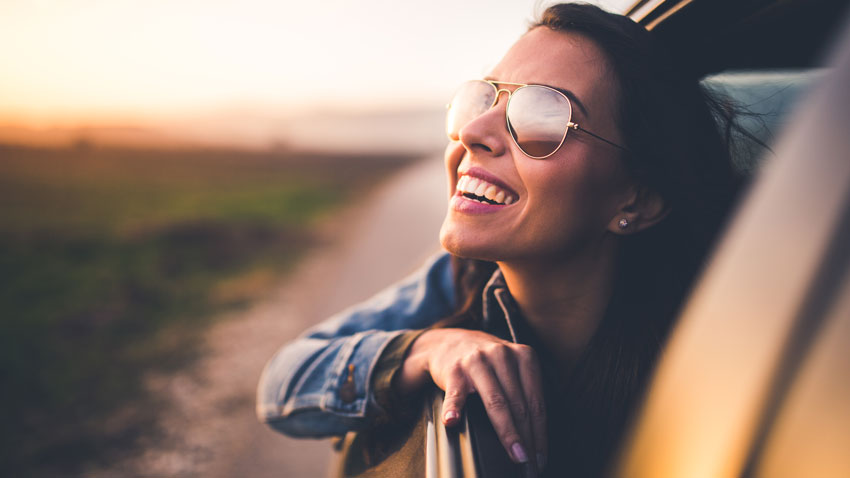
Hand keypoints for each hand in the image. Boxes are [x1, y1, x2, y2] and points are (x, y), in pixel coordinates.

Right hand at [397, 328, 546, 469]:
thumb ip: (526, 391)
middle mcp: (502, 356)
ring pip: (496, 401)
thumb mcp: (513, 366)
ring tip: (514, 453)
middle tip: (530, 462)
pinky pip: (456, 394)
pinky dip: (454, 409)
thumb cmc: (488, 362)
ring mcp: (477, 362)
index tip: (540, 456)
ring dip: (507, 432)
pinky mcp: (454, 371)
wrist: (450, 343)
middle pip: (519, 404)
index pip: (536, 401)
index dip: (540, 431)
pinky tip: (453, 422)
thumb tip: (538, 435)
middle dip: (527, 437)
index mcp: (523, 356)